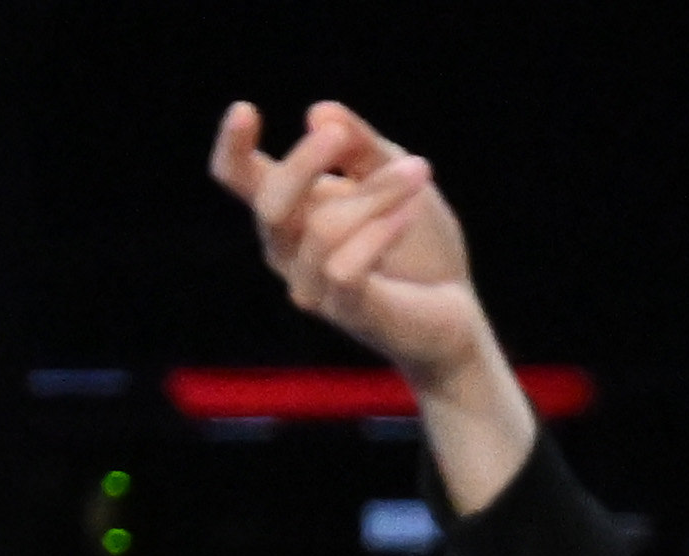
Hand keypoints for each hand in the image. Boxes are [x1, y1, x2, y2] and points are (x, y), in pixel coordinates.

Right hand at [206, 101, 534, 503]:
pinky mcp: (349, 313)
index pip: (238, 178)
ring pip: (322, 229)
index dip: (232, 146)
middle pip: (271, 201)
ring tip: (418, 172)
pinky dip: (379, 232)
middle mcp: (287, 251)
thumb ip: (361, 144)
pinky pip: (344, 268)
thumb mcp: (395, 174)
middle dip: (306, 161)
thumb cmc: (418, 242)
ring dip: (374, 193)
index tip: (246, 109)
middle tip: (344, 135)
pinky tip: (408, 213)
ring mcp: (313, 287)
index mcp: (289, 210)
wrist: (456, 310)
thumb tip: (321, 113)